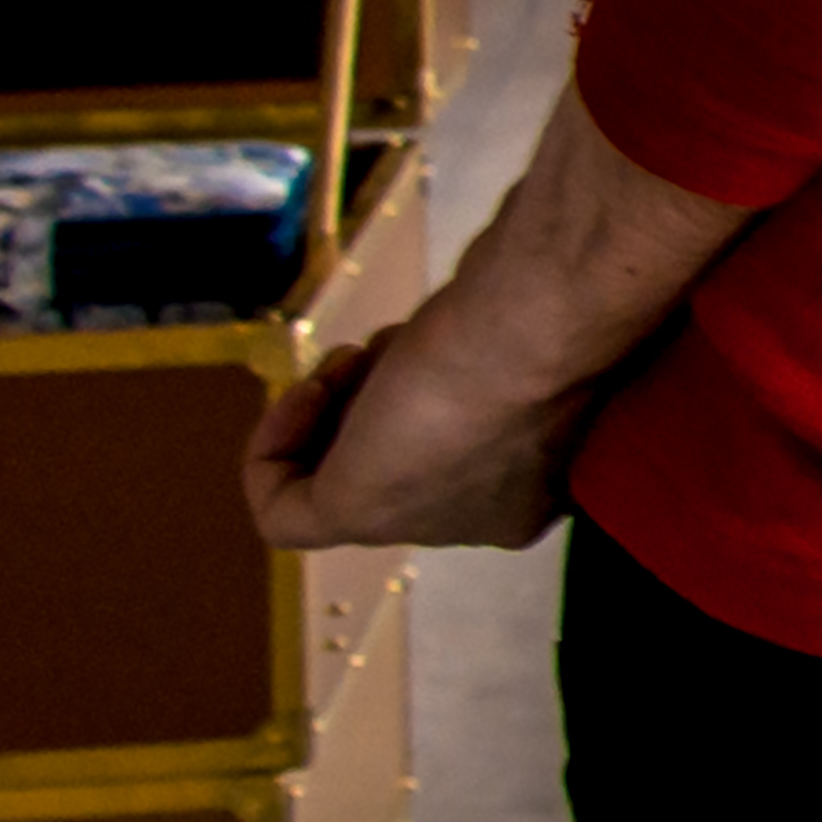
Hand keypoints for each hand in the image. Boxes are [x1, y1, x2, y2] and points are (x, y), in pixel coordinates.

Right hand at [234, 96, 749, 563]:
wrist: (539, 321)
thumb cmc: (553, 301)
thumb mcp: (534, 319)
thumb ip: (511, 330)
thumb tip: (495, 306)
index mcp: (544, 480)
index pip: (462, 450)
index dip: (423, 389)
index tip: (416, 340)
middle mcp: (489, 512)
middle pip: (406, 461)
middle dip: (377, 396)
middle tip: (380, 347)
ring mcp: (423, 520)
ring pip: (348, 476)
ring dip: (334, 403)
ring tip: (365, 354)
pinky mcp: (358, 515)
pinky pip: (285, 515)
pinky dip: (268, 456)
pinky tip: (305, 393)